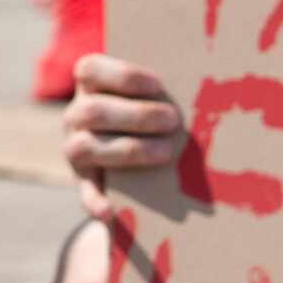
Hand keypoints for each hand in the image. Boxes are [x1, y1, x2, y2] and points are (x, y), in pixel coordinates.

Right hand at [62, 54, 185, 218]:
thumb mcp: (148, 95)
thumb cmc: (151, 111)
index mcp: (89, 85)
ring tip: (165, 153)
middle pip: (93, 111)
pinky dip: (94, 202)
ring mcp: (75, 147)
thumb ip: (162, 92)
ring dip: (127, 149)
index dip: (122, 76)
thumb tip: (208, 88)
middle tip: (173, 121)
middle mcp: (75, 114)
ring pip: (84, 147)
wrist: (132, 151)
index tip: (159, 85)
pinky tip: (110, 212)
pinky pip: (84, 192)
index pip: (90, 70)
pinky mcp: (84, 181)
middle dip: (135, 116)